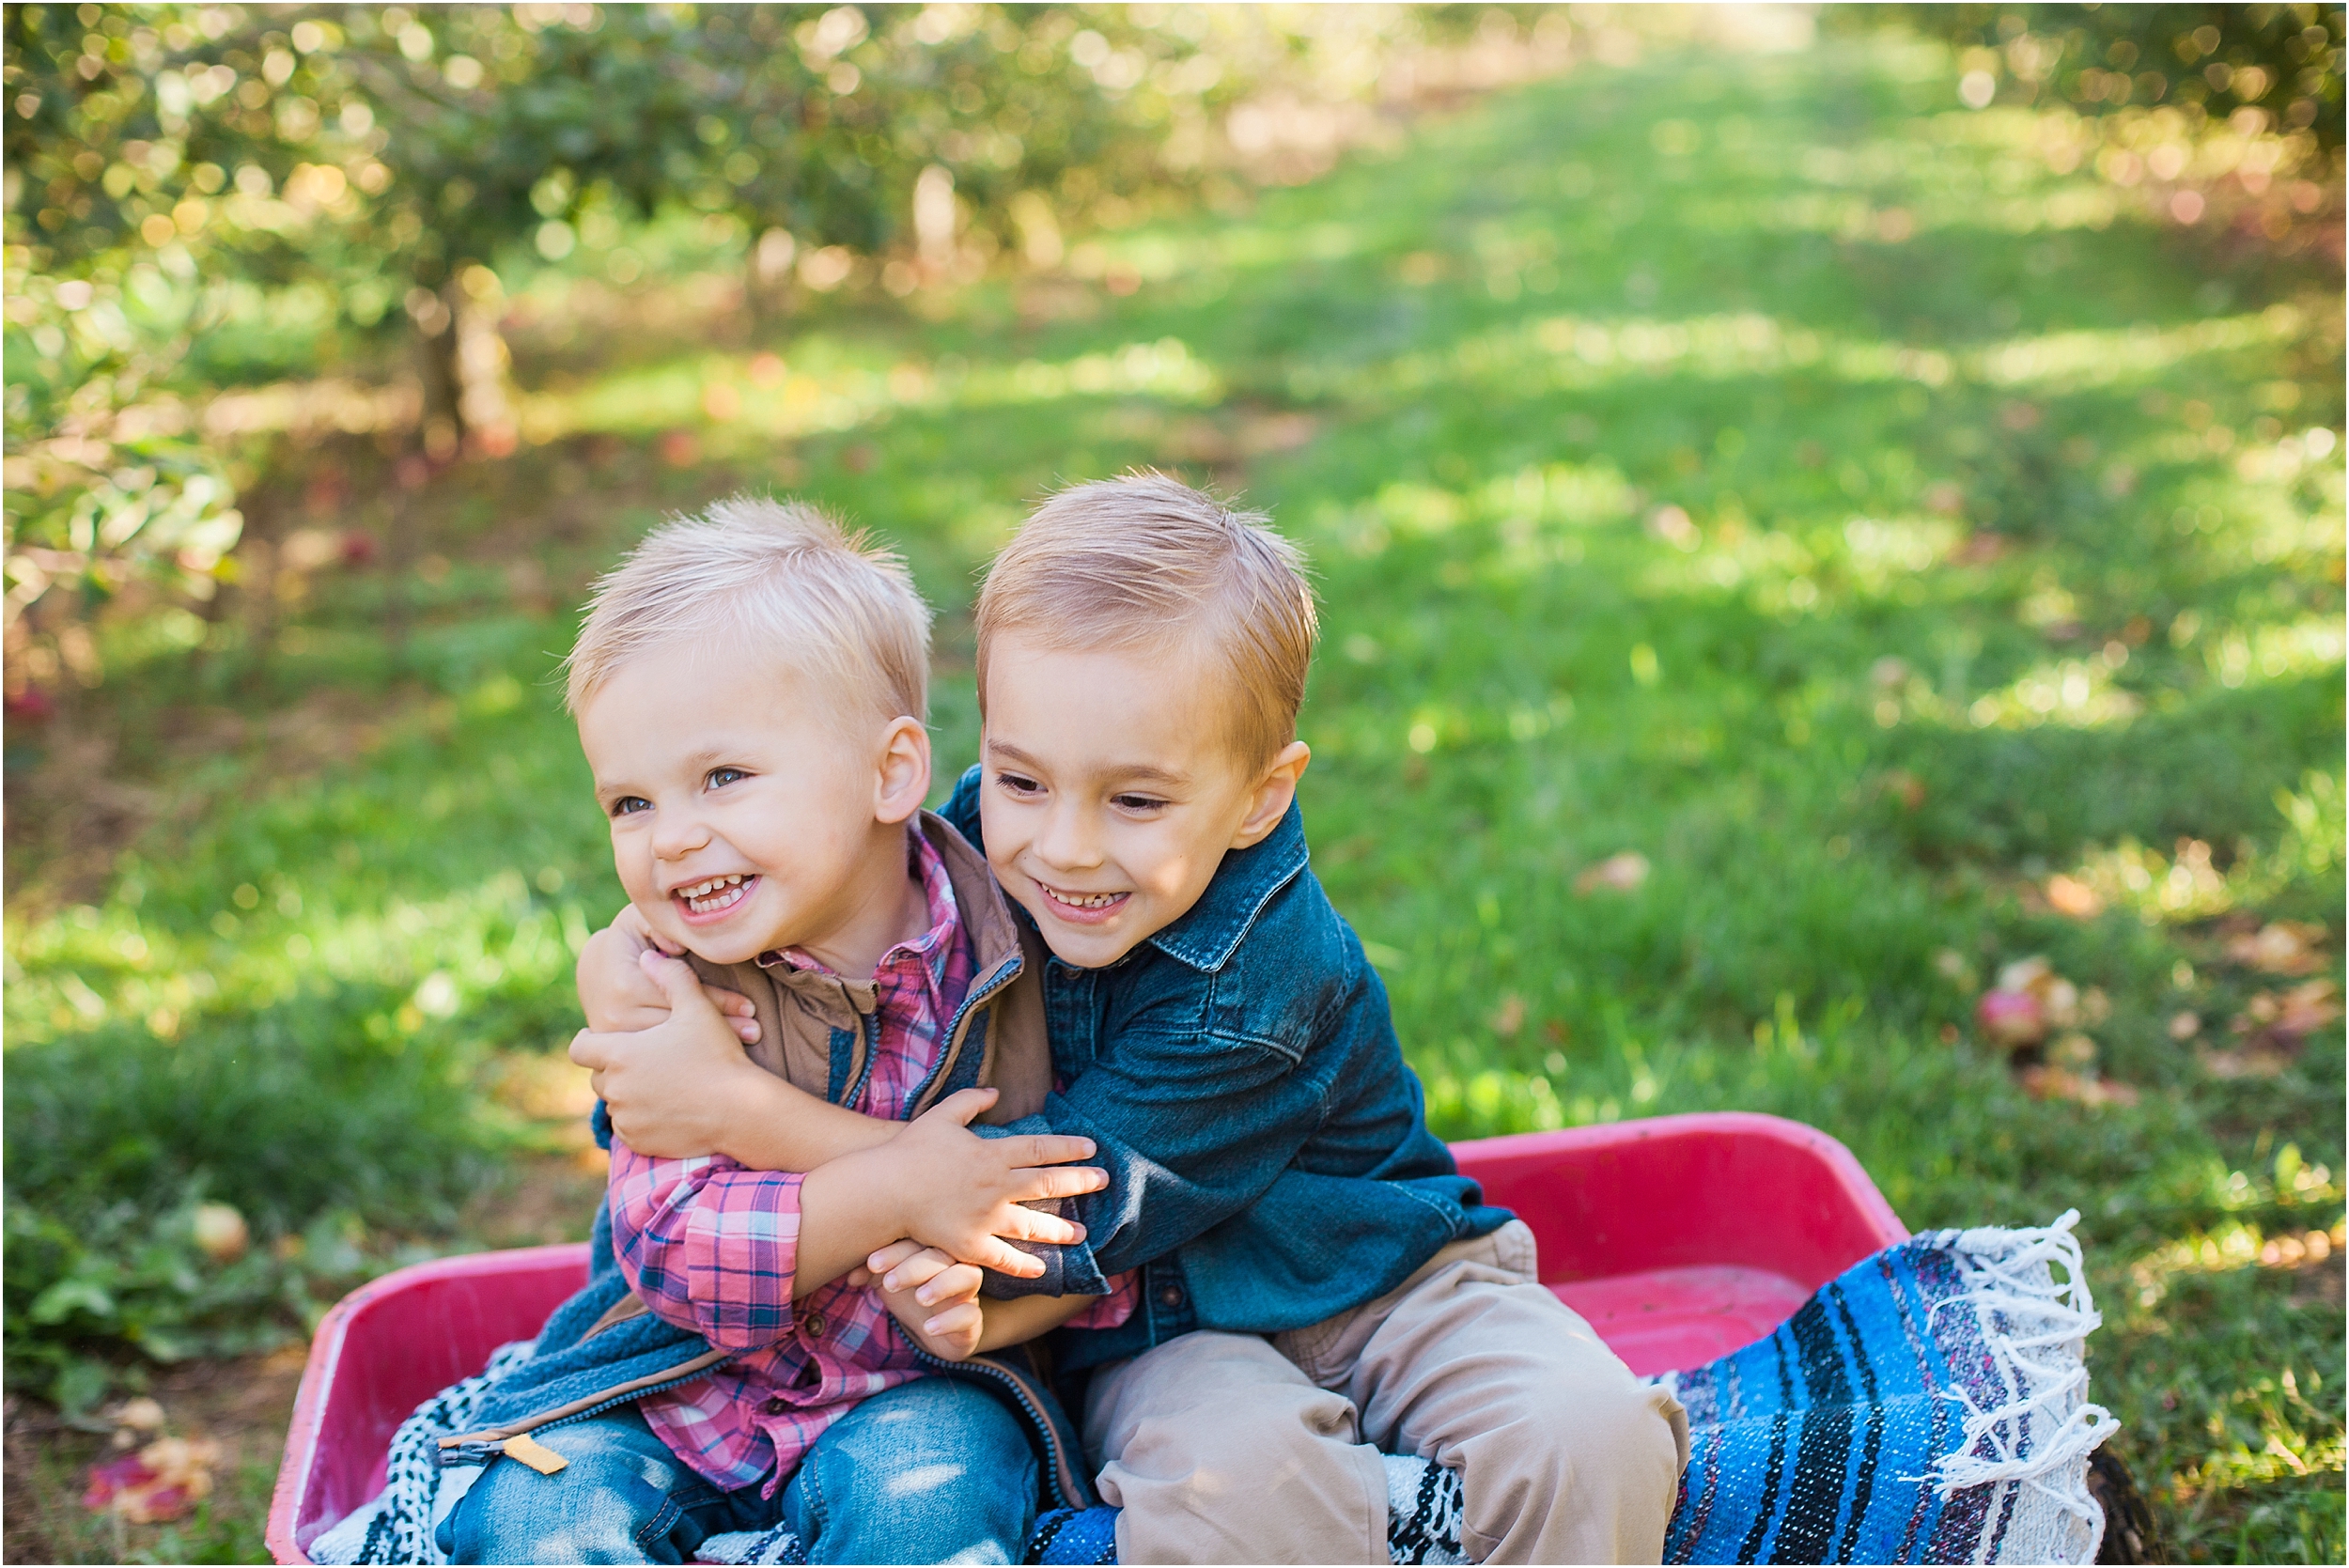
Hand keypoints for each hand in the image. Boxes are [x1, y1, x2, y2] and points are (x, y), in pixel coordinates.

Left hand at [571, 951, 767, 1156]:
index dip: (590, 1041)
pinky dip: (640, 1119)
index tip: (603, 1039)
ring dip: (627, 1093)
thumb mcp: (698, 1009)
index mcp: (620, 1054)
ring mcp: (625, 1118)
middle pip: (598, 1075)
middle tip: (642, 1059)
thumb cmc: (717, 1056)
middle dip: (613, 1067)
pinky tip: (666, 1107)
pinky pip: (628, 1127)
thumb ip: (672, 978)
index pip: (580, 1048)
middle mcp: (615, 1089)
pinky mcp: (638, 1142)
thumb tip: (649, 956)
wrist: (739, 1110)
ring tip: (656, 1083)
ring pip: (614, 1103)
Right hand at [577, 907, 756, 1042]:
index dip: (718, 999)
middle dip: (721, 1027)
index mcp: (624, 984)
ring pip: (671, 1046)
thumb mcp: (638, 921)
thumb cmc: (627, 939)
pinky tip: (719, 1056)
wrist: (595, 969)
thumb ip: (658, 925)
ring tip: (747, 1041)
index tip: (750, 1005)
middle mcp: (615, 1017)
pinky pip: (658, 1059)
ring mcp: (615, 1040)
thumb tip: (676, 946)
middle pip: (678, 1026)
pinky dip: (690, 1056)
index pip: (680, 995)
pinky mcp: (616, 1056)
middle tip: (757, 1029)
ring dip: (710, 1046)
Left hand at [868, 1240, 983, 1360]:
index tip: (872, 1263)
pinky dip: (951, 1320)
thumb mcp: (887, 1280)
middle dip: (916, 1266)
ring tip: (920, 1298)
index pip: (920, 1240)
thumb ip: (872, 1272)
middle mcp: (954, 1265)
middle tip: (890, 1282)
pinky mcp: (972, 1321)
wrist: (931, 1328)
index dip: (897, 1250)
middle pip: (945, 1255)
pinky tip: (929, 1328)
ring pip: (968, 1277)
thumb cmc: (908, 1295)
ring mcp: (967, 1292)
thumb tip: (852, 1275)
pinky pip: (971, 1315)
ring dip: (943, 1285)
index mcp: (933, 1249)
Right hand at [879, 1088, 1107, 1276]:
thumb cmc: (910, 1151)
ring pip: (1034, 1225)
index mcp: (992, 1152)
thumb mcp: (941, 1116)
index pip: (1042, 1148)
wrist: (883, 1190)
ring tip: (1083, 1234)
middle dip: (1080, 1182)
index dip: (1070, 1148)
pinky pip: (1004, 1257)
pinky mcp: (970, 1244)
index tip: (1092, 1149)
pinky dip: (1025, 1264)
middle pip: (1048, 1184)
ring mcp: (985, 1217)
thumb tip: (995, 1091)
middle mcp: (996, 1185)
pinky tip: (1042, 1269)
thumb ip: (970, 1101)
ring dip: (1062, 1229)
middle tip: (1104, 1182)